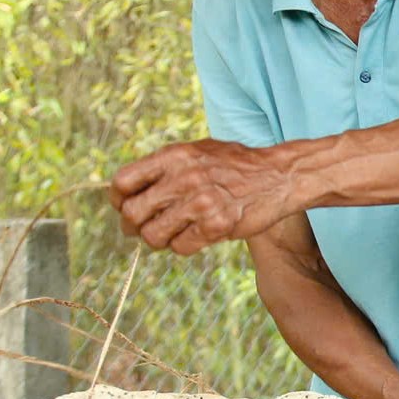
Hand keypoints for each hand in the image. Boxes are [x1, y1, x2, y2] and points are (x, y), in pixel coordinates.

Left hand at [109, 139, 295, 254]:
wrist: (280, 176)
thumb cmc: (237, 165)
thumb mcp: (198, 152)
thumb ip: (166, 167)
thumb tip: (129, 189)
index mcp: (175, 156)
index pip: (123, 182)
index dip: (118, 199)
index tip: (124, 206)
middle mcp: (184, 178)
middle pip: (133, 213)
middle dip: (133, 226)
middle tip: (143, 229)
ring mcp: (201, 203)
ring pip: (153, 236)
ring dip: (158, 239)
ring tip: (171, 234)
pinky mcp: (216, 226)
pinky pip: (181, 247)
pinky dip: (184, 246)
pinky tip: (196, 236)